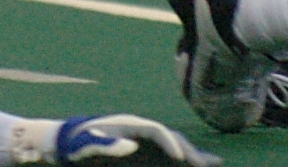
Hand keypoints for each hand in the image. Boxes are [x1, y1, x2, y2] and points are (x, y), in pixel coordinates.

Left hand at [41, 114, 220, 165]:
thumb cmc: (79, 144)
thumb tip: (130, 145)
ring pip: (176, 147)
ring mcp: (147, 142)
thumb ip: (105, 145)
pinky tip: (207, 163)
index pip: (156, 130)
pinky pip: (172, 156)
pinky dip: (188, 159)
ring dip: (194, 156)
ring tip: (215, 163)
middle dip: (189, 151)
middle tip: (203, 166)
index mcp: (130, 124)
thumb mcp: (87, 144)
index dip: (169, 142)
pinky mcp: (149, 154)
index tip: (180, 158)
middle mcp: (143, 131)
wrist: (72, 143)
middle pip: (171, 138)